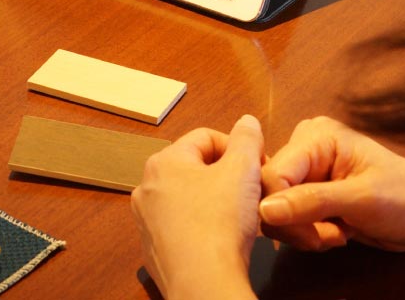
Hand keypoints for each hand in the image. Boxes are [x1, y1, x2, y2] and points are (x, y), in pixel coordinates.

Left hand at [130, 115, 264, 299]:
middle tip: (251, 191)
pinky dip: (200, 227)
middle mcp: (147, 187)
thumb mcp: (243, 169)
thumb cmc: (219, 223)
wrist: (203, 282)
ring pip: (187, 199)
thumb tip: (246, 122)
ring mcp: (146, 220)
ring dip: (213, 201)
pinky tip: (220, 239)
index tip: (258, 166)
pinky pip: (181, 227)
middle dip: (226, 176)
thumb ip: (246, 138)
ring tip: (238, 217)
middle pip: (195, 168)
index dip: (238, 148)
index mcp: (164, 161)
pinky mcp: (153, 248)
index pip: (205, 137)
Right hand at [259, 116, 404, 251]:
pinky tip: (335, 233)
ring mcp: (306, 172)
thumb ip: (311, 202)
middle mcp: (304, 149)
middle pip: (269, 192)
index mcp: (316, 136)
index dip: (282, 209)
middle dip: (296, 223)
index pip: (274, 173)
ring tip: (337, 233)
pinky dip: (307, 234)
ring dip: (303, 231)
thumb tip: (265, 209)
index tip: (312, 235)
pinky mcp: (309, 194)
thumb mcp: (361, 199)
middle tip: (329, 235)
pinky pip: (289, 218)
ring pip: (276, 209)